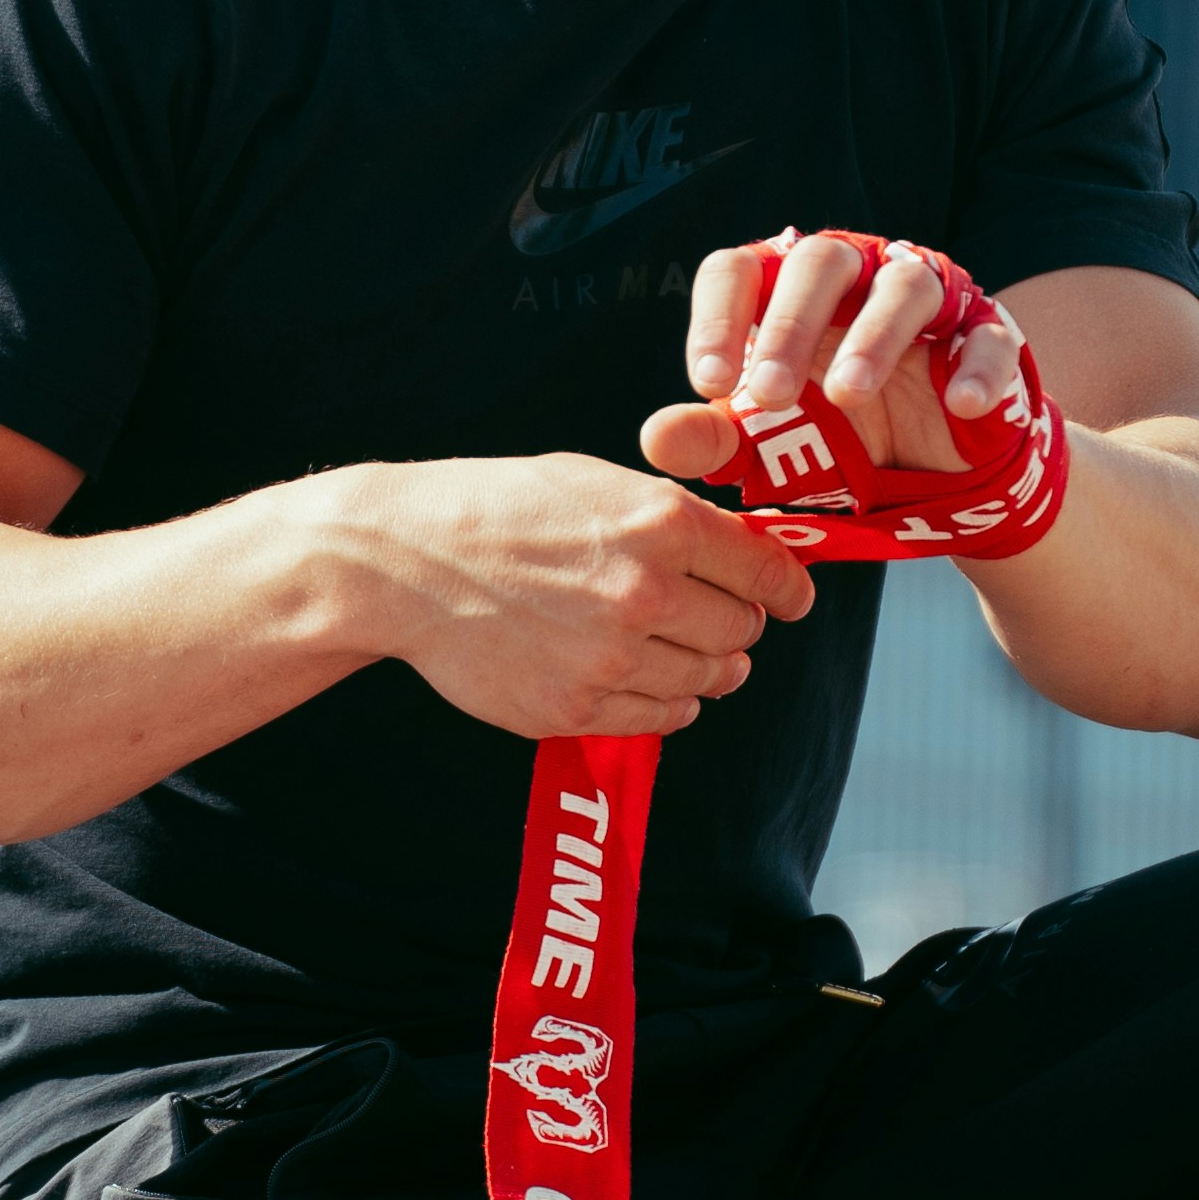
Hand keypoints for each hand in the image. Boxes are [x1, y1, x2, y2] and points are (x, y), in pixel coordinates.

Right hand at [335, 451, 811, 738]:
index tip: (792, 600)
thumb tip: (742, 551)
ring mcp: (611, 657)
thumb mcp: (596, 483)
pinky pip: (659, 716)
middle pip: (740, 631)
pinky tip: (639, 676)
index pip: (764, 572)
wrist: (406, 563)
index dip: (787, 589)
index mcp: (659, 523)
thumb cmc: (501, 510)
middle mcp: (645, 591)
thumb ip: (673, 518)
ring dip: (704, 667)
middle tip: (714, 618)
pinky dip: (663, 701)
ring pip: (706, 679)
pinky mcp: (577, 707)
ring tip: (674, 649)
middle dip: (736, 625)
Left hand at [643, 228, 1028, 491]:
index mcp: (786, 293)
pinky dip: (975, 368)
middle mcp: (856, 276)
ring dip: (875, 337)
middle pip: (820, 261)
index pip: (740, 270)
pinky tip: (959, 405)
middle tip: (772, 396)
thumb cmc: (838, 443)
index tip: (710, 385)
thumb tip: (656, 439)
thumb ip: (718, 439)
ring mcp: (929, 299)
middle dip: (792, 327)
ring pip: (904, 285)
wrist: (933, 481)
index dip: (719, 318)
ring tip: (849, 397)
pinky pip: (987, 337)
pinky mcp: (990, 334)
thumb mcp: (773, 449)